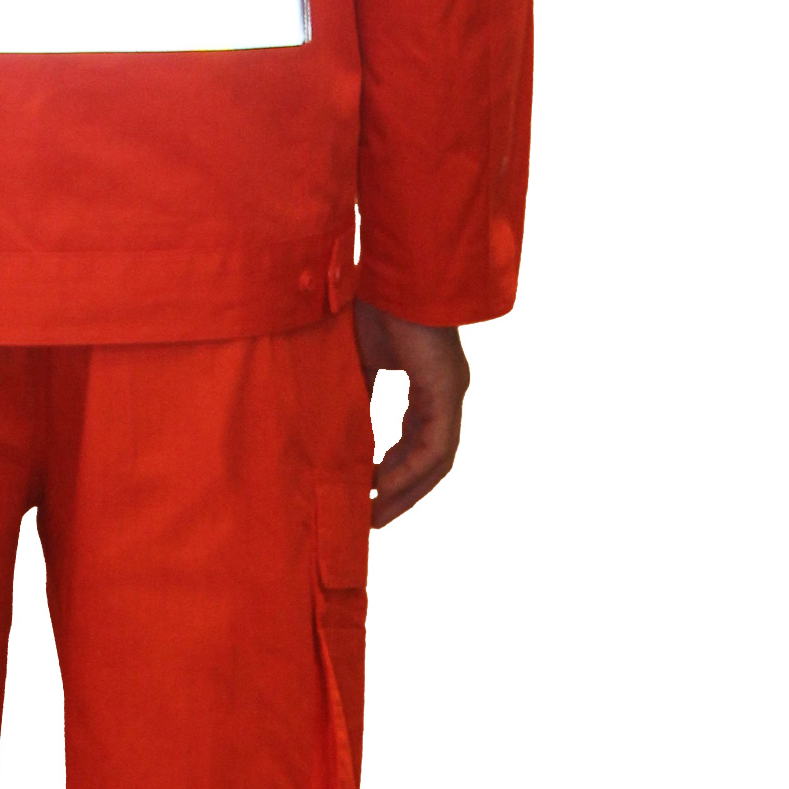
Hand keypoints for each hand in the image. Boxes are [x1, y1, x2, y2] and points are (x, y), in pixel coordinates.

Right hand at [352, 302, 469, 528]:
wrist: (395, 271)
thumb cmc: (375, 303)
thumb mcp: (360, 359)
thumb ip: (358, 394)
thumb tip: (339, 428)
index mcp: (431, 384)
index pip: (418, 441)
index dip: (394, 470)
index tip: (369, 491)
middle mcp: (446, 393)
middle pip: (430, 460)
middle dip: (401, 492)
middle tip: (373, 518)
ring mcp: (450, 393)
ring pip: (436, 461)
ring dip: (407, 492)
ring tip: (377, 515)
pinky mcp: (446, 392)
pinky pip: (434, 448)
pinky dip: (409, 472)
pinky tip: (383, 488)